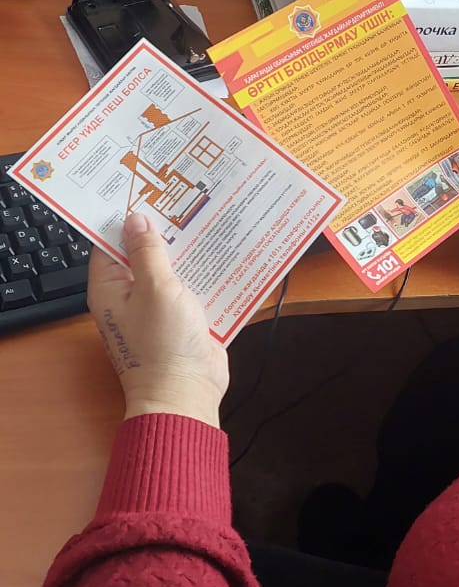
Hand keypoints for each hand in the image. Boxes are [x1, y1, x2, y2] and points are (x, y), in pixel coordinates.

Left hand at [88, 212, 227, 426]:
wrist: (186, 395)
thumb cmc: (163, 345)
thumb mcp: (156, 288)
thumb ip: (148, 252)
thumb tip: (136, 219)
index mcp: (110, 287)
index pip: (109, 242)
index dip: (125, 217)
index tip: (145, 191)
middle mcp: (130, 295)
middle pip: (142, 253)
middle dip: (162, 230)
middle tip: (183, 197)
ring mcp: (156, 308)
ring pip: (169, 268)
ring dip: (186, 250)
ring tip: (206, 216)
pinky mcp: (182, 318)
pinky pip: (190, 287)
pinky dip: (203, 272)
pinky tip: (221, 253)